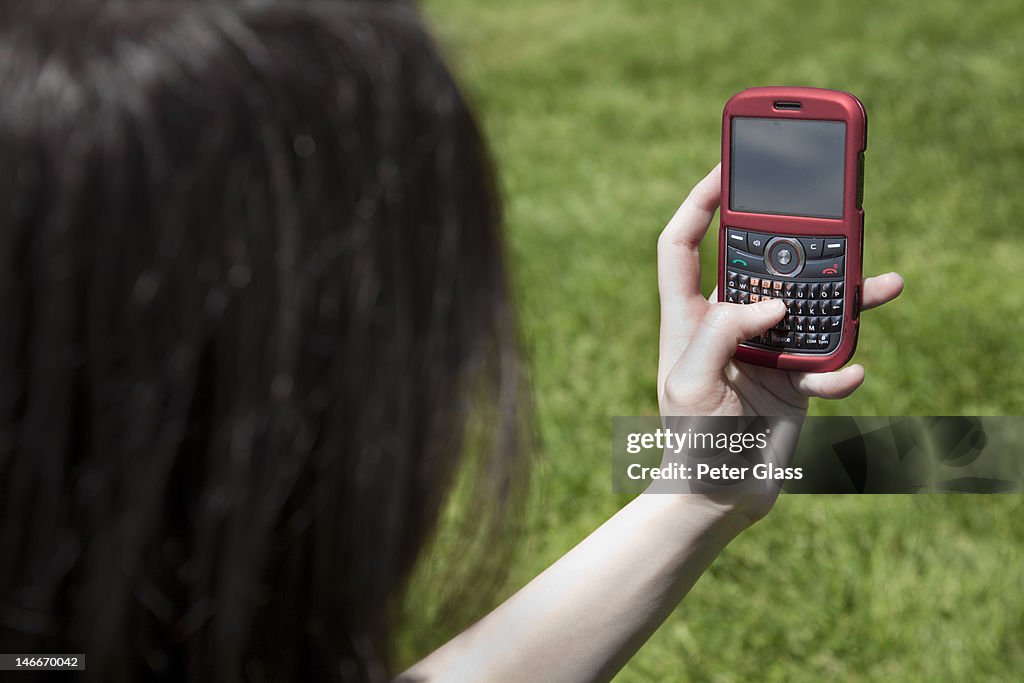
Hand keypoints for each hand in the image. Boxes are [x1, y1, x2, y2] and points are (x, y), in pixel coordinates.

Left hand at [655, 165, 903, 519]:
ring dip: (847, 296)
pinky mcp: (794, 375)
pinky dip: (841, 365)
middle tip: (830, 224)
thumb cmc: (691, 441)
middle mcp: (727, 323)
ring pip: (809, 304)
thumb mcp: (690, 384)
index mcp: (688, 317)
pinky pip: (828, 355)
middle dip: (796, 244)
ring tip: (884, 284)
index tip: (725, 171)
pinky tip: (842, 377)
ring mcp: (763, 347)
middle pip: (762, 264)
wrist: (720, 494)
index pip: (682, 245)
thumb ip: (719, 335)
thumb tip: (771, 303)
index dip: (699, 205)